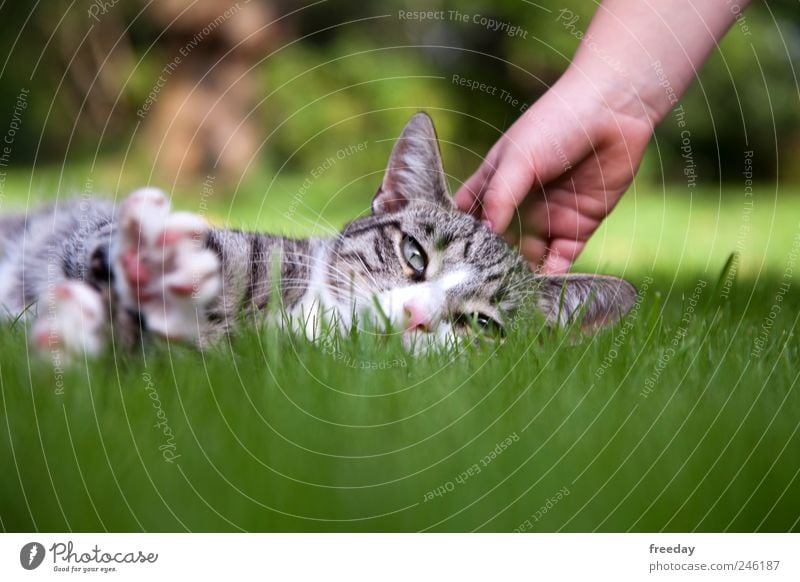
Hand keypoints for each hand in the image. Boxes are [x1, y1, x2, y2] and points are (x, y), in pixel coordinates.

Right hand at [454, 69, 652, 272]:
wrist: (614, 112)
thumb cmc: (555, 123)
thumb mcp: (517, 159)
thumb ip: (499, 196)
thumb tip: (485, 233)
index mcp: (494, 184)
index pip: (468, 217)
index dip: (458, 237)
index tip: (450, 260)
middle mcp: (517, 205)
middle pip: (496, 244)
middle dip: (488, 265)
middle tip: (478, 289)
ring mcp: (546, 218)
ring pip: (526, 257)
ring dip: (518, 276)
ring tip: (508, 296)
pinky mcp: (577, 229)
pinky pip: (560, 260)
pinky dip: (551, 277)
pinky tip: (541, 290)